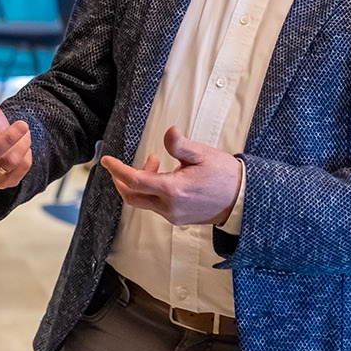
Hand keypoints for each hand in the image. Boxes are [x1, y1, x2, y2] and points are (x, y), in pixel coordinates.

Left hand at [101, 126, 239, 225]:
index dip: (117, 169)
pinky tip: (164, 176)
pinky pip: (155, 206)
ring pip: (143, 201)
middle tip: (122, 164)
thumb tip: (169, 131)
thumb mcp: (203, 155)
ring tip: (155, 161)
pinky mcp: (178, 218)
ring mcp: (173, 215)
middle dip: (122, 179)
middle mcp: (170, 207)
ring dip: (140, 182)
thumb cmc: (225, 176)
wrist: (244, 200)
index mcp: (173, 190)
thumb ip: (180, 145)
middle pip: (132, 196)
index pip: (135, 180)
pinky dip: (151, 191)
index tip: (106, 160)